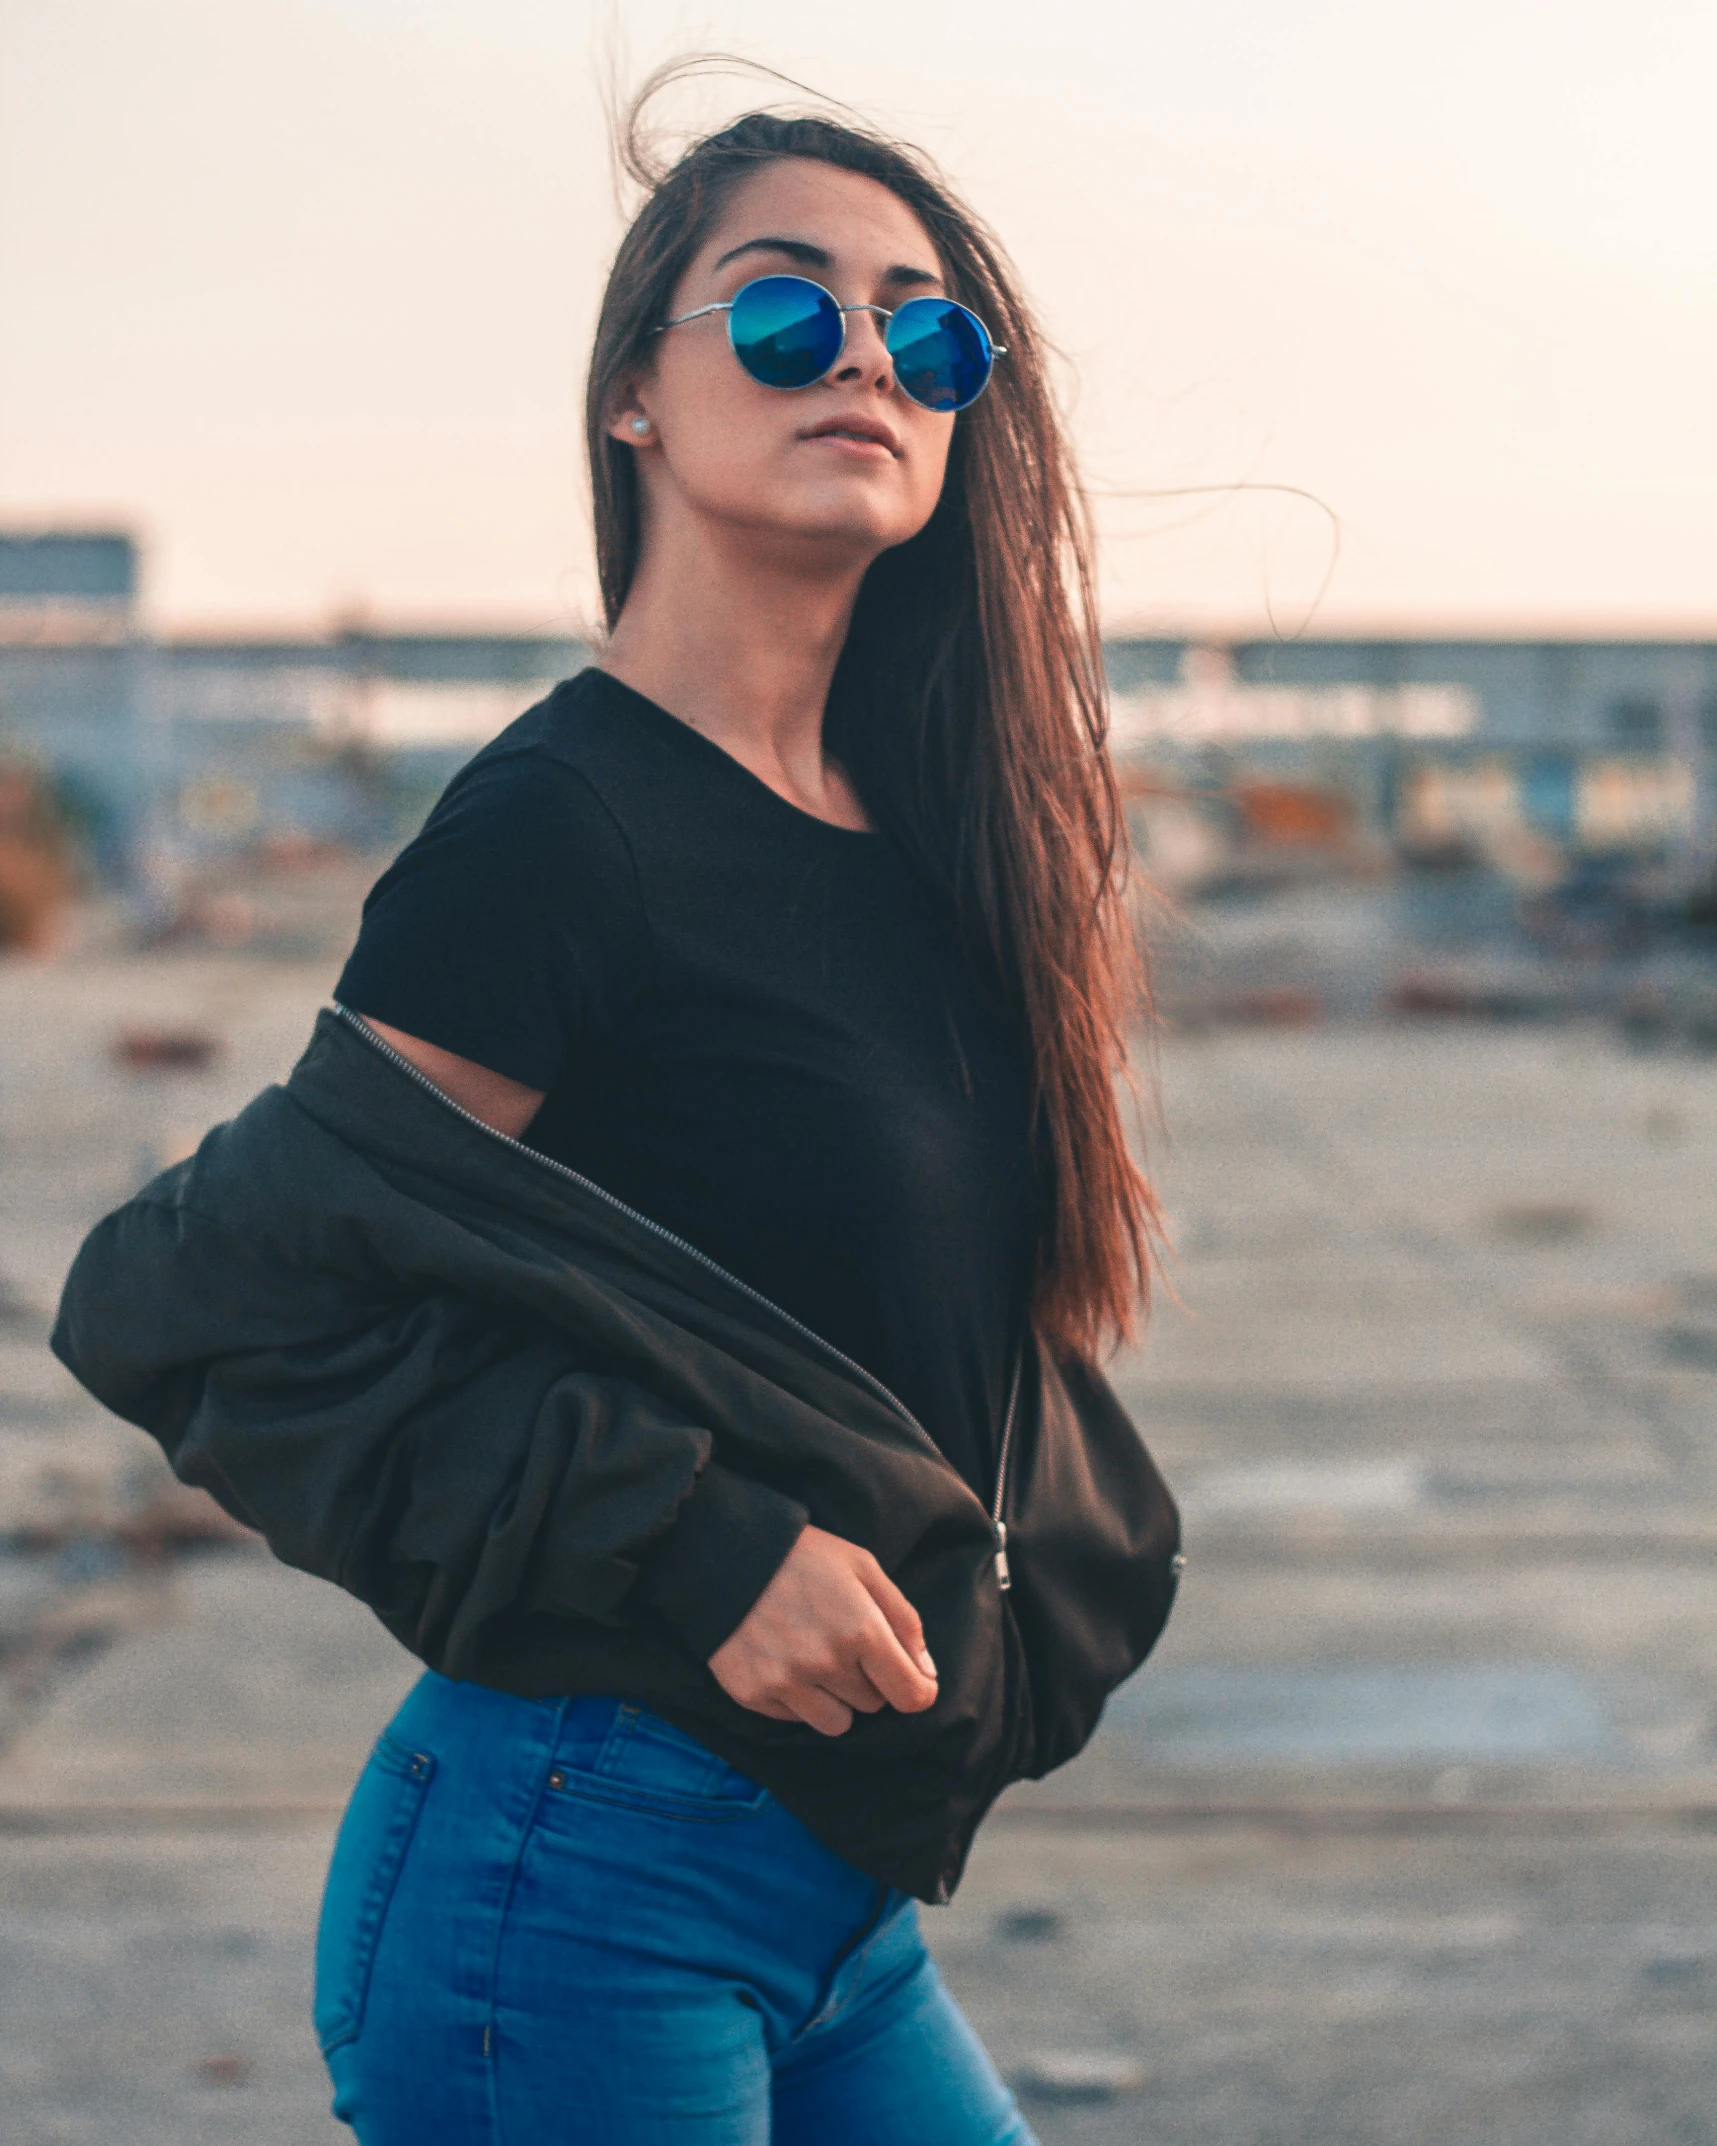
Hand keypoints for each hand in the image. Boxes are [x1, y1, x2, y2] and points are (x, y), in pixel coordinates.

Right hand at [708, 1524, 938, 1736]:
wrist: (724, 1553)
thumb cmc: (803, 1556)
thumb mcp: (864, 1567)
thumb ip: (903, 1619)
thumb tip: (926, 1673)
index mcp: (862, 1630)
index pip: (910, 1694)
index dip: (918, 1691)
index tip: (913, 1682)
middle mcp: (826, 1662)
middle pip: (873, 1705)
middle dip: (868, 1679)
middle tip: (844, 1643)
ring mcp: (788, 1682)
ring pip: (838, 1723)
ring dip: (836, 1699)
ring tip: (816, 1658)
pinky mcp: (754, 1694)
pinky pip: (796, 1720)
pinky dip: (798, 1699)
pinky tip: (785, 1660)